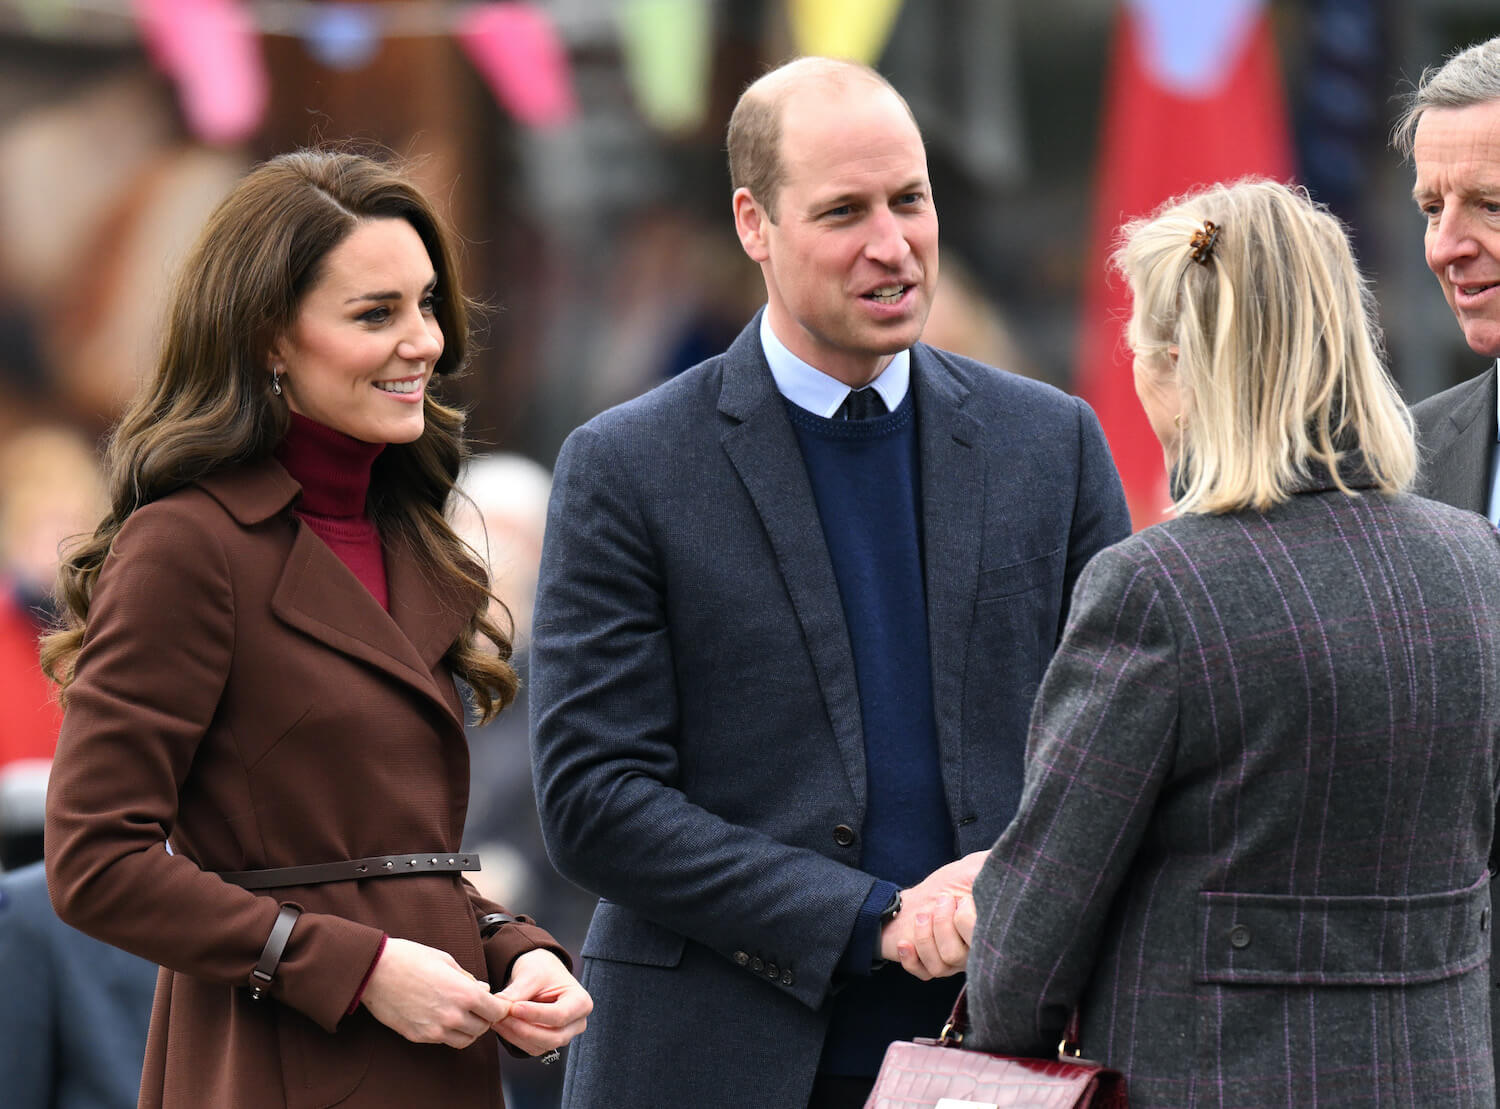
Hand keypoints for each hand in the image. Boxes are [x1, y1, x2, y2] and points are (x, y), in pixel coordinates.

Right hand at [360, 937, 509, 1047]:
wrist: (374, 971)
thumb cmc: (411, 958)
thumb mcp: (446, 961)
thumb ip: (468, 979)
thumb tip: (484, 990)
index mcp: (464, 994)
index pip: (497, 1012)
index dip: (500, 1007)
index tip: (497, 1002)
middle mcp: (452, 1016)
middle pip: (483, 1028)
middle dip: (485, 1018)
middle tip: (478, 1006)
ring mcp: (435, 1030)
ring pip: (465, 1040)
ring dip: (468, 1029)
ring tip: (461, 1014)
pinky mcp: (419, 1037)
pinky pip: (444, 1041)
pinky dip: (449, 1033)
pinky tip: (442, 1017)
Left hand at [492, 948, 592, 1056]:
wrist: (540, 975)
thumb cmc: (542, 970)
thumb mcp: (532, 973)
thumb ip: (518, 990)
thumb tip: (498, 1005)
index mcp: (581, 1002)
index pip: (560, 1015)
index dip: (535, 1014)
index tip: (514, 1008)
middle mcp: (577, 1023)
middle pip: (552, 1037)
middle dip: (523, 1029)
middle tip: (501, 1017)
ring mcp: (564, 1035)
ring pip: (540, 1046)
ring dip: (515, 1035)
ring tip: (496, 1019)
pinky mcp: (548, 1043)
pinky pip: (531, 1048)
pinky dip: (514, 1038)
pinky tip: (501, 1025)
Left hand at [880, 850, 987, 979]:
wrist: (929, 892)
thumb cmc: (957, 881)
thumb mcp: (977, 868)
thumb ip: (992, 871)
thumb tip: (998, 874)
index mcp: (988, 934)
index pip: (982, 943)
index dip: (967, 921)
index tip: (962, 899)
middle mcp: (972, 954)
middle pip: (956, 956)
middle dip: (942, 924)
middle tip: (941, 901)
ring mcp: (951, 962)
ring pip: (938, 967)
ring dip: (924, 938)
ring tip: (922, 916)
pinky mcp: (929, 964)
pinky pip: (922, 974)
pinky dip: (911, 960)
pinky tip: (905, 942)